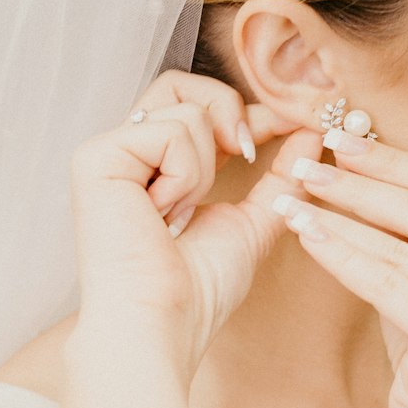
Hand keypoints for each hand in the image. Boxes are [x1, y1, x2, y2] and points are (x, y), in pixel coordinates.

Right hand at [69, 69, 321, 373]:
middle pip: (183, 84)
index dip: (251, 111)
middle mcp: (128, 152)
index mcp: (158, 165)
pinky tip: (164, 215)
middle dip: (230, 111)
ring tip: (181, 215)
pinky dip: (186, 176)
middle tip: (247, 154)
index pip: (202, 106)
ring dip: (206, 168)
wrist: (164, 323)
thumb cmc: (198, 290)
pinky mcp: (96, 157)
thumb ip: (281, 177)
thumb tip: (311, 132)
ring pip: (186, 109)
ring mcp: (107, 151)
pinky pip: (169, 132)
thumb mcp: (253, 223)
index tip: (296, 124)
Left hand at [276, 134, 407, 407]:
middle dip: (361, 182)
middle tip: (309, 162)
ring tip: (293, 197)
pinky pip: (385, 284)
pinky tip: (307, 235)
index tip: (342, 137)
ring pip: (400, 247)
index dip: (394, 158)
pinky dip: (340, 256)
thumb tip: (356, 158)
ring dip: (339, 217)